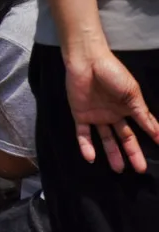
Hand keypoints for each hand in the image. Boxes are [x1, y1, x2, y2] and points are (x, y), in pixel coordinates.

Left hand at [66, 51, 158, 173]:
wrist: (87, 62)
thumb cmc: (113, 73)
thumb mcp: (132, 94)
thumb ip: (143, 114)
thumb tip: (158, 132)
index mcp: (129, 108)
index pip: (142, 127)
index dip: (152, 138)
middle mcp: (114, 114)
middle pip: (125, 138)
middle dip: (132, 153)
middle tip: (140, 169)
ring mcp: (97, 116)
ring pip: (105, 139)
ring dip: (112, 154)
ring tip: (119, 169)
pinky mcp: (80, 116)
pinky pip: (83, 135)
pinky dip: (86, 146)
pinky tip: (91, 158)